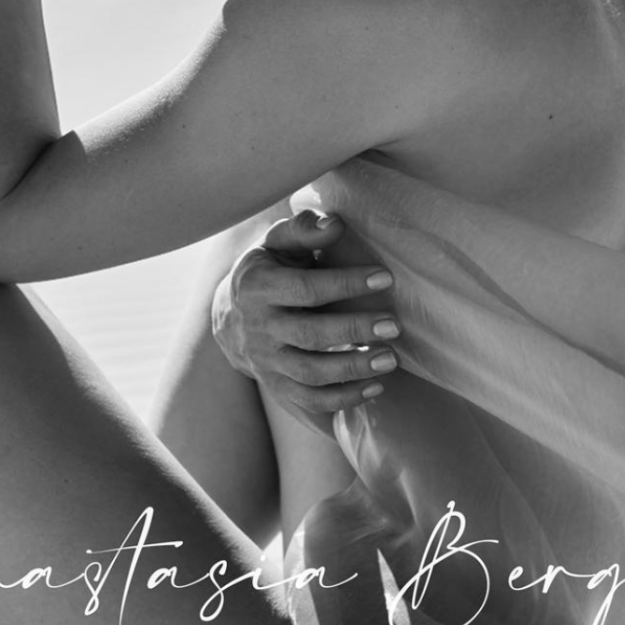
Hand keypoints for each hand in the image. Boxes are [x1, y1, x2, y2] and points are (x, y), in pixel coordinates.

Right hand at [212, 209, 399, 420]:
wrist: (231, 315)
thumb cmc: (268, 268)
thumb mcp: (277, 242)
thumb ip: (304, 229)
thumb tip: (336, 224)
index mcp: (257, 287)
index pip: (304, 289)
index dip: (345, 284)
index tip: (385, 278)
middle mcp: (259, 327)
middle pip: (309, 335)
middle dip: (354, 330)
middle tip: (394, 325)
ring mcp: (266, 361)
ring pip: (310, 374)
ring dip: (353, 369)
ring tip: (390, 359)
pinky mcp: (277, 385)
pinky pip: (309, 400)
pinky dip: (343, 399)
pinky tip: (375, 386)